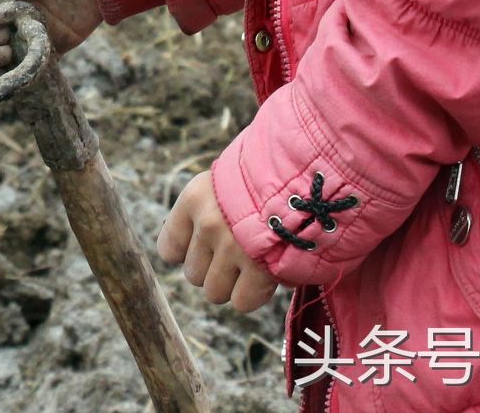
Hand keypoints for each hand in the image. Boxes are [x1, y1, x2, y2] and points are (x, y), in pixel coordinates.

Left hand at [160, 167, 277, 312]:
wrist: (310, 178)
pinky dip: (254, 294)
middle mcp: (208, 223)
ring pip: (215, 292)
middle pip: (194, 275)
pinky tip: (265, 275)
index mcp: (194, 198)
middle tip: (238, 254)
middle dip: (214, 271)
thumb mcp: (227, 183)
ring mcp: (232, 247)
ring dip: (233, 284)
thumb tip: (189, 252)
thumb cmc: (267, 180)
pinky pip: (242, 302)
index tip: (206, 249)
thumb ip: (208, 212)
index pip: (169, 249)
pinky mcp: (259, 268)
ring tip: (252, 264)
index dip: (189, 254)